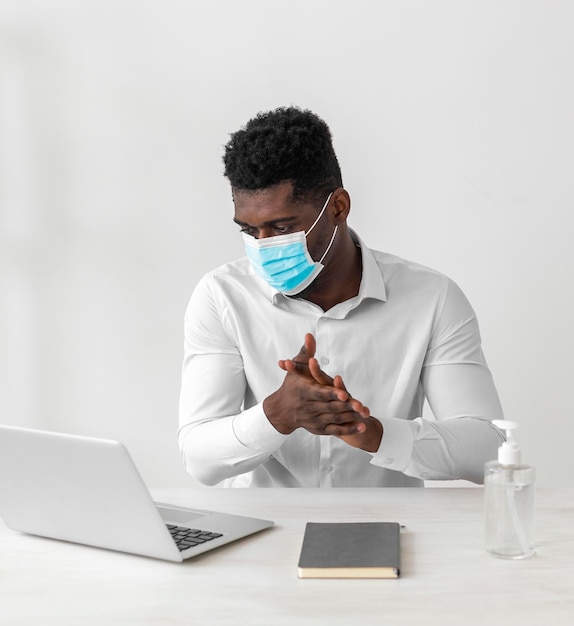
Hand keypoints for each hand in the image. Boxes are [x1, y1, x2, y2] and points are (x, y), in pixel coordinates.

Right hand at [264, 334, 381, 451]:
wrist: (282, 410)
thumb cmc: (291, 386)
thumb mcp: (297, 367)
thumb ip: (306, 353)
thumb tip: (310, 336)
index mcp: (305, 391)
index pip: (320, 393)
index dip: (333, 394)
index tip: (344, 394)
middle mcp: (309, 407)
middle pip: (331, 407)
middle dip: (346, 406)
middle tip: (361, 405)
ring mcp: (315, 419)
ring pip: (335, 418)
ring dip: (351, 417)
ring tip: (365, 414)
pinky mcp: (319, 428)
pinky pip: (336, 430)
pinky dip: (349, 429)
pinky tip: (362, 426)